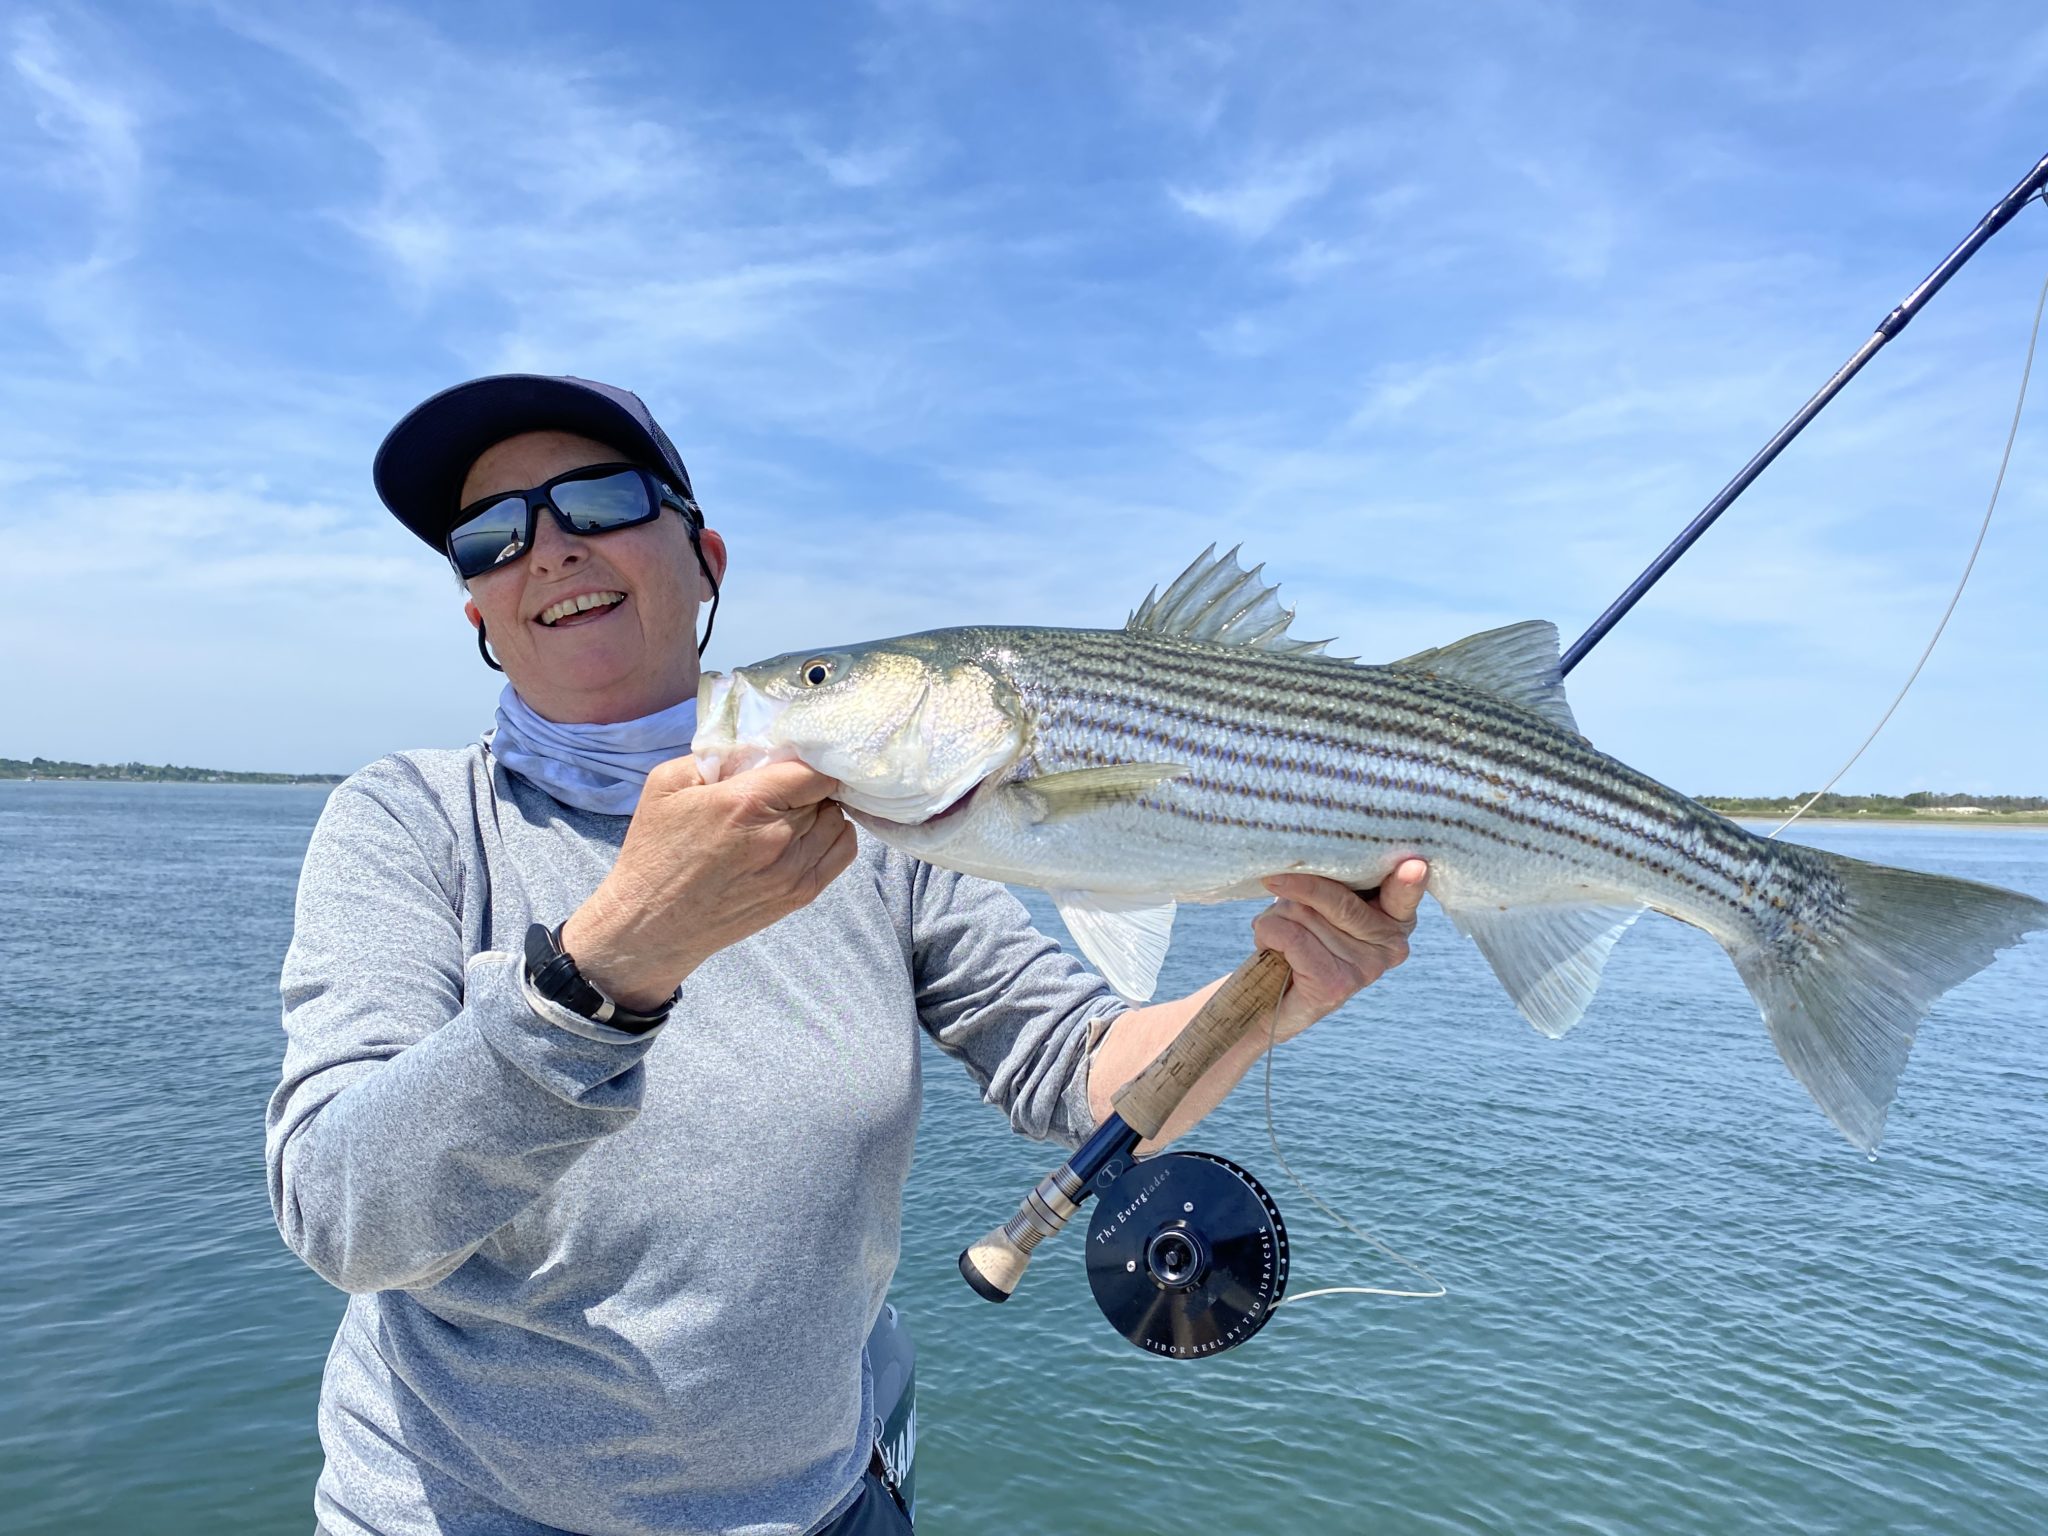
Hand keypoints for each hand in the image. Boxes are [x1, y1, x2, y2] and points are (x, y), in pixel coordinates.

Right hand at [560, 757, 857, 1009]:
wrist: (651, 925)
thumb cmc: (654, 850)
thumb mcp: (668, 784)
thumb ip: (717, 756)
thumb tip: (758, 747)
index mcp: (746, 802)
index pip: (812, 769)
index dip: (807, 758)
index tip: (792, 758)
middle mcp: (778, 837)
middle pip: (825, 793)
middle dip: (807, 784)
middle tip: (783, 786)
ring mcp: (793, 870)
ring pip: (838, 820)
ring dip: (822, 809)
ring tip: (793, 811)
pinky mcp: (800, 895)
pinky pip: (843, 851)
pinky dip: (834, 835)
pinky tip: (808, 833)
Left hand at [1251, 861, 1427, 1042]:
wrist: (1273, 996)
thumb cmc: (1300, 936)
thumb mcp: (1321, 901)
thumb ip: (1332, 882)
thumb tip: (1309, 861)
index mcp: (1396, 918)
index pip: (1404, 895)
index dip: (1407, 881)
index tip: (1414, 865)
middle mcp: (1391, 944)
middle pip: (1339, 899)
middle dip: (1299, 885)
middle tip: (1273, 880)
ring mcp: (1366, 968)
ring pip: (1306, 914)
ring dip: (1278, 916)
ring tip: (1279, 931)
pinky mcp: (1336, 984)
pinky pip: (1291, 936)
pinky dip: (1268, 932)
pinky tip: (1270, 946)